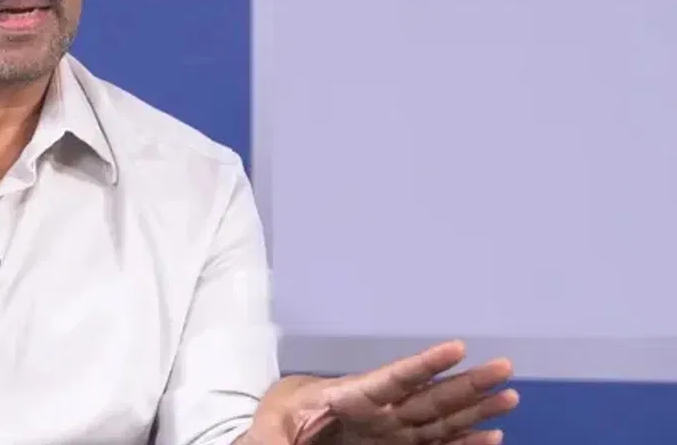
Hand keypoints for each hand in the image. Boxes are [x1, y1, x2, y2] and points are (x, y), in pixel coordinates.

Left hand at [243, 340, 518, 444]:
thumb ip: (282, 435)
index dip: (424, 365)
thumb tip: (288, 438)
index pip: (392, 378)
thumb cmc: (273, 427)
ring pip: (440, 419)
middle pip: (428, 397)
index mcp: (348, 398)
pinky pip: (435, 444)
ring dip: (476, 409)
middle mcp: (376, 413)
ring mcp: (389, 432)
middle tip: (505, 367)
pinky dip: (464, 441)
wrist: (277, 436)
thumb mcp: (271, 429)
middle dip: (467, 384)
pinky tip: (492, 435)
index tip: (455, 348)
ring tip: (510, 397)